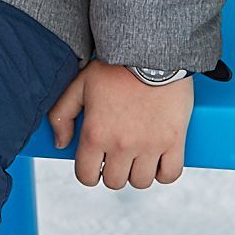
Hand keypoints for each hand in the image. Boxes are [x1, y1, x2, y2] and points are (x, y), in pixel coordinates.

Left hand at [48, 59, 192, 189]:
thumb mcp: (79, 84)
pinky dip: (164, 173)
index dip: (89, 172)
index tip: (96, 163)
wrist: (153, 52)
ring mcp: (149, 145)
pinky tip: (159, 161)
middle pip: (115, 182)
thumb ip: (61, 114)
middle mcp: (121, 144)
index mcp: (95, 134)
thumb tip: (60, 143)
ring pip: (141, 182)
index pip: (87, 176)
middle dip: (113, 172)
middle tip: (117, 156)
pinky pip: (170, 174)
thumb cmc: (114, 66)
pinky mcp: (174, 141)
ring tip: (138, 157)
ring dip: (138, 173)